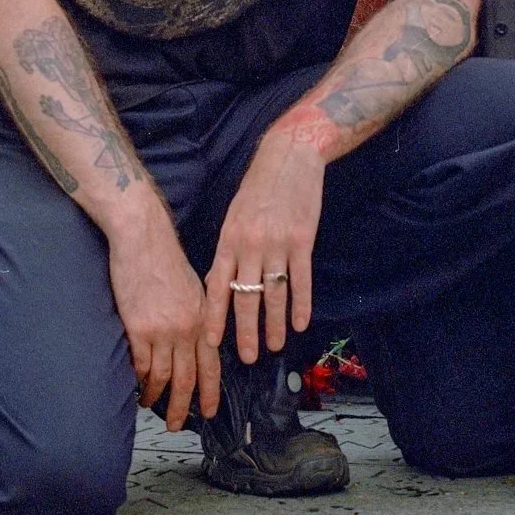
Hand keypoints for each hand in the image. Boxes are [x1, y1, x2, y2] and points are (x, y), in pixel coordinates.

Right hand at [107, 214, 219, 427]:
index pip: (211, 363)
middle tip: (178, 424)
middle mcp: (188, 327)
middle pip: (188, 377)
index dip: (210, 390)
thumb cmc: (165, 259)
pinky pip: (141, 364)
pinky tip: (137, 384)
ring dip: (156, 395)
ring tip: (150, 404)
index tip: (209, 410)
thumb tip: (197, 341)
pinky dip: (139, 378)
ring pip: (163, 376)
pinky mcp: (139, 328)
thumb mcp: (193, 287)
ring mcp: (163, 330)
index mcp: (204, 317)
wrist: (143, 239)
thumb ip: (197, 316)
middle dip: (183, 405)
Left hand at [205, 128, 325, 365]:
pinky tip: (301, 322)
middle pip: (246, 297)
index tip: (211, 343)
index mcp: (229, 239)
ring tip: (275, 345)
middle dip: (245, 331)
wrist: (288, 156)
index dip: (215, 317)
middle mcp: (251, 244)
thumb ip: (228, 249)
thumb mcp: (234, 216)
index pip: (218, 286)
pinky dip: (301, 304)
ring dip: (274, 323)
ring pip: (274, 293)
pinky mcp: (303, 239)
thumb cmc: (258, 188)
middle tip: (247, 357)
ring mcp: (278, 243)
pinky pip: (300, 279)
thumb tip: (220, 282)